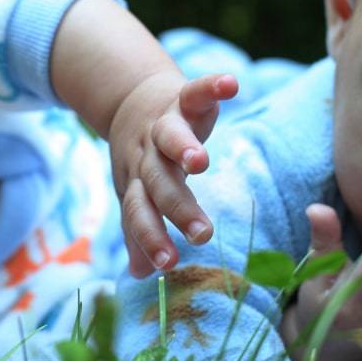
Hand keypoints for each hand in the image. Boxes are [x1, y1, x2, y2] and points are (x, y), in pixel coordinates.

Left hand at [107, 70, 238, 277]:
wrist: (129, 97)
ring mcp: (164, 123)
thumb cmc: (142, 156)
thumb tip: (142, 275)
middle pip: (159, 182)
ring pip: (169, 137)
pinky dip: (212, 85)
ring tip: (201, 163)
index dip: (150, 237)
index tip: (168, 265)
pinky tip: (232, 85)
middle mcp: (147, 154)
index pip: (140, 213)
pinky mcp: (183, 96)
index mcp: (137, 181)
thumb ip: (140, 229)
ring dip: (183, 148)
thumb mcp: (136, 191)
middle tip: (202, 235)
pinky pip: (197, 89)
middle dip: (178, 208)